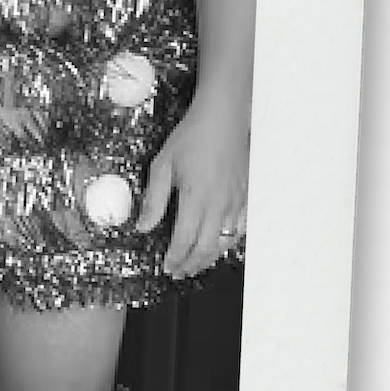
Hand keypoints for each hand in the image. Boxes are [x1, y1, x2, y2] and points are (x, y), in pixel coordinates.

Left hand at [136, 97, 248, 280]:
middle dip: (190, 265)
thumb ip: (154, 200)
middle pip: (206, 248)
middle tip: (178, 272)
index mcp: (196, 197)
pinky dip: (228, 243)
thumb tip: (143, 226)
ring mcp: (236, 202)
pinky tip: (218, 245)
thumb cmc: (192, 138)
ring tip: (194, 263)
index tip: (166, 266)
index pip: (184, 240)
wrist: (223, 119)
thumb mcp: (162, 165)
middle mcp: (219, 204)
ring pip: (225, 242)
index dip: (174, 258)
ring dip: (209, 258)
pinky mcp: (246, 196)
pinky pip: (241, 229)